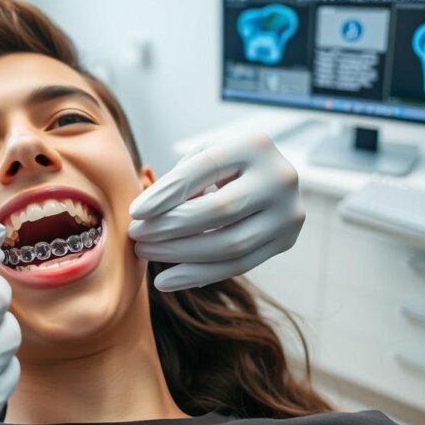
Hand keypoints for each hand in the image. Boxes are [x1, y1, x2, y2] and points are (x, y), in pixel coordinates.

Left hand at [128, 132, 304, 291]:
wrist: (268, 175)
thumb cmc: (222, 162)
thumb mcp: (202, 155)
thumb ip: (180, 179)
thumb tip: (149, 216)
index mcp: (254, 145)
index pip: (203, 170)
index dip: (167, 193)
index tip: (135, 212)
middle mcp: (280, 177)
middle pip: (219, 210)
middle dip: (170, 227)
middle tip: (136, 235)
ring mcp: (289, 212)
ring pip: (230, 245)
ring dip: (181, 254)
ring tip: (147, 253)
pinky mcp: (287, 240)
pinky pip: (239, 265)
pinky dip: (199, 275)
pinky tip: (166, 280)